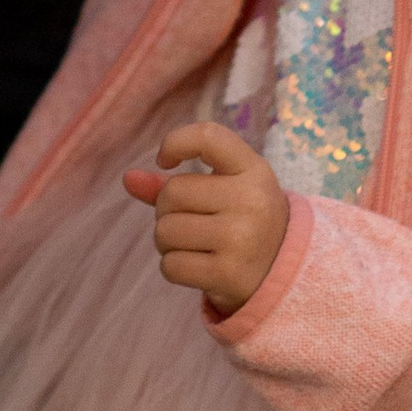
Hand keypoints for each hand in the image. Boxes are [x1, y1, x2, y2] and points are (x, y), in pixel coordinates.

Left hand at [124, 120, 290, 312]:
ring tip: (192, 244)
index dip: (175, 142)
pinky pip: (170, 265)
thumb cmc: (242, 220)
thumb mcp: (223, 190)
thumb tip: (128, 179)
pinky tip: (197, 266)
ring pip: (166, 231)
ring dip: (166, 241)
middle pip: (172, 193)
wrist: (283, 273)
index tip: (165, 161)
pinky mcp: (229, 274)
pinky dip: (173, 267)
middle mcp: (252, 201)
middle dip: (166, 210)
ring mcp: (242, 239)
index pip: (208, 136)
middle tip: (188, 221)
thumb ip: (175, 182)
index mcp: (254, 170)